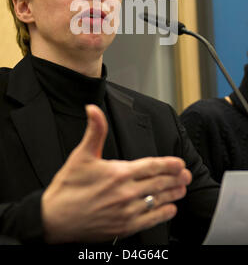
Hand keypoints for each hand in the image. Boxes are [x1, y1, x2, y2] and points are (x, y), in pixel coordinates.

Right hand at [41, 104, 191, 242]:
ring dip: (173, 195)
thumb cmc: (68, 187)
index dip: (169, 164)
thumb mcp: (81, 154)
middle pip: (158, 184)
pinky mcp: (123, 228)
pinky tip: (169, 210)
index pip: (151, 166)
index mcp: (118, 173)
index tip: (180, 163)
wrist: (54, 218)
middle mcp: (125, 193)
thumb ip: (95, 130)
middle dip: (175, 178)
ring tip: (182, 190)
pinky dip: (163, 214)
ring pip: (157, 201)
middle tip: (186, 175)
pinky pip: (150, 221)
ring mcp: (126, 212)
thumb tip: (93, 109)